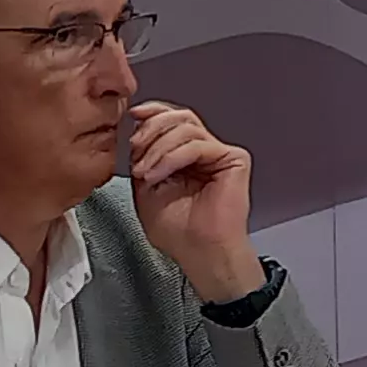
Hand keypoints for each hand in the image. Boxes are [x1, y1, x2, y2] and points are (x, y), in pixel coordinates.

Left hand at [128, 101, 258, 304]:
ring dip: (158, 147)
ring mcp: (219, 154)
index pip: (171, 120)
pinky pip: (198, 144)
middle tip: (135, 148)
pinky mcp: (233, 159)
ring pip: (187, 127)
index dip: (152, 113)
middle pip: (179, 117)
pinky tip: (160, 174)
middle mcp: (204, 150)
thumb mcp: (145, 189)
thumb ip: (142, 159)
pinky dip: (173, 157)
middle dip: (151, 129)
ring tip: (147, 172)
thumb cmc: (178, 232)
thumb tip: (135, 132)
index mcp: (184, 155)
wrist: (200, 253)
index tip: (132, 116)